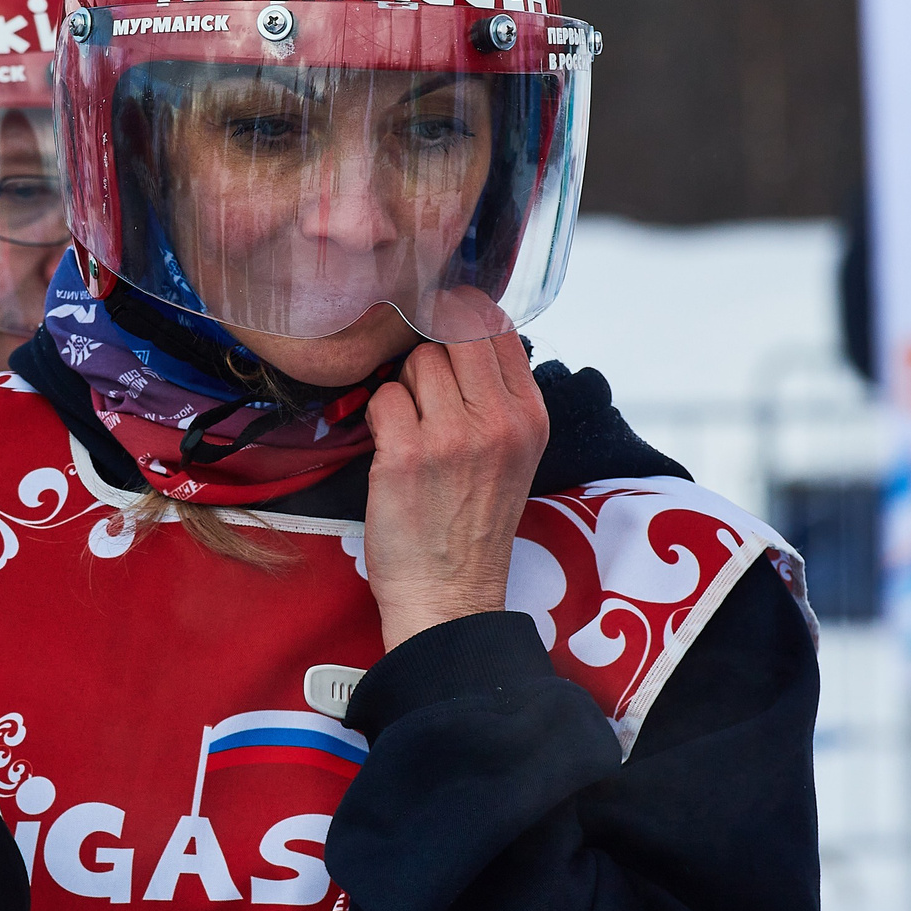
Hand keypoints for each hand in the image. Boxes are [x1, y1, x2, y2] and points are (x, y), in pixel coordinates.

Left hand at [362, 331, 549, 650]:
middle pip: (453, 333)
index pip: (497, 326)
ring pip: (415, 362)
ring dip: (403, 388)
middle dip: (429, 352)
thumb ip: (499, 395)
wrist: (450, 595)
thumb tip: (463, 330)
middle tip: (423, 393)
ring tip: (412, 430)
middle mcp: (499, 421)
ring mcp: (453, 436)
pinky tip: (391, 448)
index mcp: (530, 416)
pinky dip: (379, 417)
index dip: (461, 315)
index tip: (441, 326)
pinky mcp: (407, 454)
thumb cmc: (473, 524)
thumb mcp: (514, 454)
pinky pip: (383, 397)